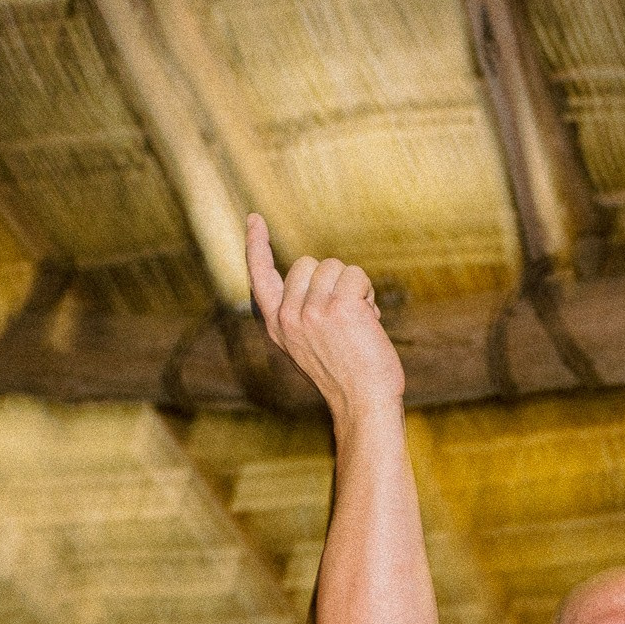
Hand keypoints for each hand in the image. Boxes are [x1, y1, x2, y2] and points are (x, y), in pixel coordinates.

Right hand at [244, 213, 404, 419]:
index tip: (255, 219)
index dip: (257, 245)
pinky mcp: (340, 307)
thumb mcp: (309, 346)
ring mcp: (312, 311)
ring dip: (355, 288)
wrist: (364, 404)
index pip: (259, 276)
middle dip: (332, 279)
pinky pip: (357, 276)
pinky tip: (369, 323)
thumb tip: (320, 277)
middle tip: (346, 315)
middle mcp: (288, 316)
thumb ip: (303, 314)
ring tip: (359, 323)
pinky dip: (369, 293)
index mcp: (276, 326)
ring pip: (335, 267)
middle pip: (308, 263)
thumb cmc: (346, 377)